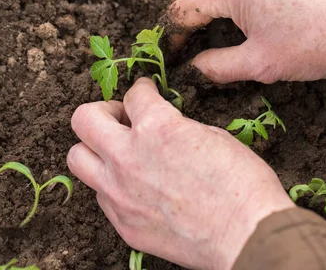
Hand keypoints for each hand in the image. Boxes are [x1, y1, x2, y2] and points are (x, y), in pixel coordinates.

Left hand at [68, 78, 293, 269]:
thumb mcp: (212, 136)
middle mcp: (127, 157)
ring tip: (118, 152)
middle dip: (103, 111)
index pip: (133, 94)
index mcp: (156, 127)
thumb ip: (176, 127)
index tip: (145, 92)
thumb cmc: (241, 183)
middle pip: (83, 119)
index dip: (142, 89)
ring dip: (95, 149)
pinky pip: (101, 196)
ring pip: (77, 159)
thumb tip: (164, 127)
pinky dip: (111, 185)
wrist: (248, 236)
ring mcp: (119, 194)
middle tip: (122, 118)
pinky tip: (134, 186)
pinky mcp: (123, 224)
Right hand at [168, 0, 325, 83]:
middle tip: (186, 37)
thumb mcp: (259, 64)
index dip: (172, 35)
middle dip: (182, 8)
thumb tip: (193, 69)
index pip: (184, 9)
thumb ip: (216, 67)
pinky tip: (243, 9)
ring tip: (212, 24)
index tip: (172, 54)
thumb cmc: (315, 45)